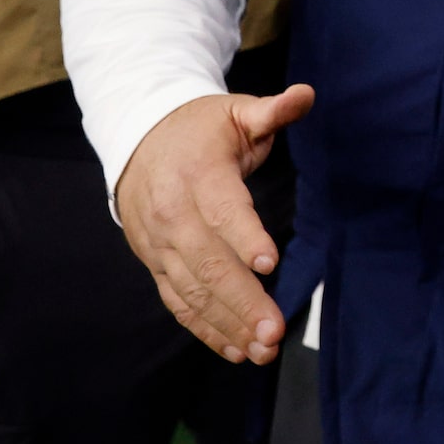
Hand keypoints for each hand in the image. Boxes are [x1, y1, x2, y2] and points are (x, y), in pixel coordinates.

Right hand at [116, 86, 314, 363]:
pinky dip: (204, 328)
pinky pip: (178, 301)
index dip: (244, 236)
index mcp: (197, 175)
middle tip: (274, 330)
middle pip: (207, 263)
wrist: (137, 140)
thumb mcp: (235, 110)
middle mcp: (173, 215)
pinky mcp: (156, 263)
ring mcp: (161, 245)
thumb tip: (306, 94)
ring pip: (192, 291)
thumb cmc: (199, 129)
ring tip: (261, 349)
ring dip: (227, 324)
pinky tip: (234, 349)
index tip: (270, 262)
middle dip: (242, 300)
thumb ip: (272, 110)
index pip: (222, 210)